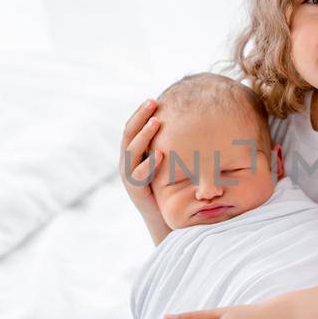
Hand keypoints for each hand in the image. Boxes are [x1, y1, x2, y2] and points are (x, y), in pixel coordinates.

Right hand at [119, 98, 164, 227]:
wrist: (164, 218)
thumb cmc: (169, 186)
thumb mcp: (169, 161)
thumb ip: (171, 144)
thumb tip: (190, 120)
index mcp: (133, 153)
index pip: (133, 128)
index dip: (140, 113)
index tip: (153, 99)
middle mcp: (127, 162)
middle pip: (129, 134)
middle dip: (140, 117)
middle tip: (153, 102)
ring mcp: (129, 177)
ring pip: (131, 151)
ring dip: (144, 135)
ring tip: (157, 122)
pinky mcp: (135, 191)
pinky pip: (139, 175)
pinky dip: (149, 164)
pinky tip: (161, 154)